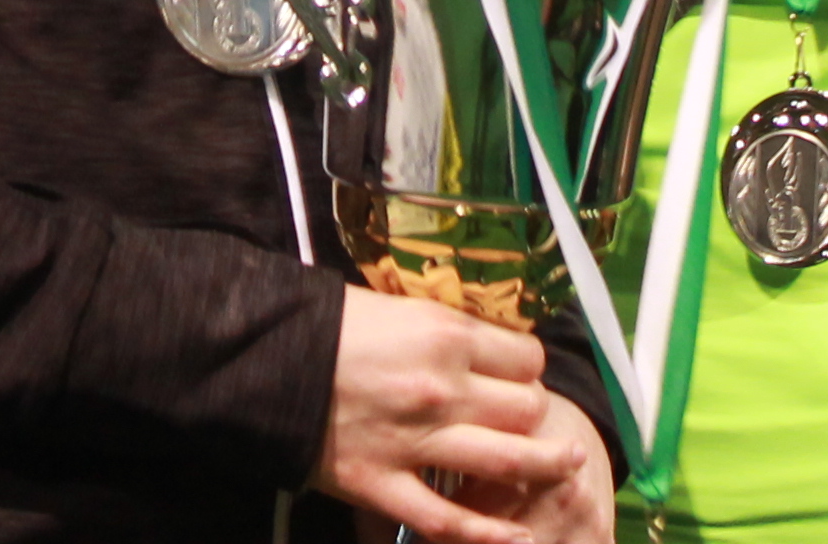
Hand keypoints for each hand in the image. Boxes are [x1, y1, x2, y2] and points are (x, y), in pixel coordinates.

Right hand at [312, 291, 583, 543]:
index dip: (529, 367)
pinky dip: (490, 534)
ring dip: (546, 465)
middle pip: (527, 408)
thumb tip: (486, 343)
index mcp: (444, 337)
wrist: (260, 361)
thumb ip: (445, 330)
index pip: (525, 357)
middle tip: (527, 417)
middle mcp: (442, 390)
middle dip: (536, 413)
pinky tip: (519, 536)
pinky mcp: (386, 485)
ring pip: (510, 461)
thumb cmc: (326, 325)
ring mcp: (416, 443)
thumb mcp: (396, 306)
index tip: (521, 374)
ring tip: (568, 467)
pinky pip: (451, 520)